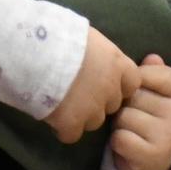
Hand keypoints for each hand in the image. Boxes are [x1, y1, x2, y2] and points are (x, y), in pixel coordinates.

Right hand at [45, 27, 138, 142]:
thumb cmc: (60, 34)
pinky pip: (72, 134)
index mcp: (117, 64)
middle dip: (98, 102)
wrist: (38, 50)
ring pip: (94, 121)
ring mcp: (93, 108)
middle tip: (78, 93)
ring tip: (63, 104)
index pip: (132, 83)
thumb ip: (99, 54)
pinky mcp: (72, 123)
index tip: (103, 83)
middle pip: (112, 104)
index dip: (118, 85)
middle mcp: (110, 88)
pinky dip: (63, 129)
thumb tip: (96, 58)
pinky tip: (53, 118)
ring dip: (82, 116)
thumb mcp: (88, 37)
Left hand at [111, 55, 170, 169]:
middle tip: (134, 117)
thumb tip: (152, 57)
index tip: (141, 96)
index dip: (133, 84)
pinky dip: (117, 141)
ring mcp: (169, 136)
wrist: (149, 164)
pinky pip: (119, 138)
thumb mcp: (153, 93)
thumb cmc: (148, 120)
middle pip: (133, 95)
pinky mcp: (152, 156)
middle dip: (125, 105)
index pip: (146, 73)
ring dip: (119, 124)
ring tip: (131, 131)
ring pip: (124, 116)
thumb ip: (152, 73)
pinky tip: (128, 146)